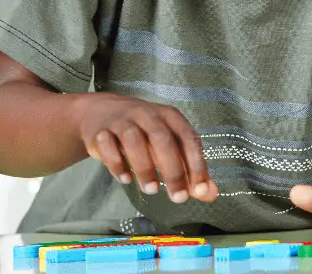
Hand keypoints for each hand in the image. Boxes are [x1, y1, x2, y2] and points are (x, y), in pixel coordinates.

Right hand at [73, 93, 216, 203]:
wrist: (102, 113)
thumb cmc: (144, 133)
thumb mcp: (169, 145)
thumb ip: (189, 168)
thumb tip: (210, 193)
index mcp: (171, 117)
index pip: (189, 139)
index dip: (197, 165)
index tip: (200, 190)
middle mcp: (148, 114)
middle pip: (163, 140)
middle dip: (173, 171)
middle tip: (178, 198)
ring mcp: (123, 121)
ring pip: (134, 141)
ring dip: (145, 168)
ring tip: (152, 190)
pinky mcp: (100, 131)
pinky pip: (108, 146)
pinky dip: (117, 163)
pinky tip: (125, 179)